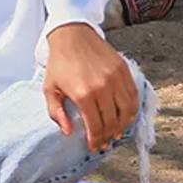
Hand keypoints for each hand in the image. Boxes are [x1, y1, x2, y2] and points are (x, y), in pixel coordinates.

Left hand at [40, 21, 137, 149]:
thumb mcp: (49, 89)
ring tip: (116, 132)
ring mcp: (115, 78)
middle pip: (112, 122)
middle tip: (106, 142)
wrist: (72, 35)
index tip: (95, 147)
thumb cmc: (60, 62)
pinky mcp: (123, 70)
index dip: (96, 141)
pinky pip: (133, 96)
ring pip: (126, 111)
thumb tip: (68, 132)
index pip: (95, 127)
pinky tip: (126, 116)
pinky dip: (132, 109)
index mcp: (83, 94)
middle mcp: (102, 88)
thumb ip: (56, 112)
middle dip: (109, 137)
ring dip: (123, 126)